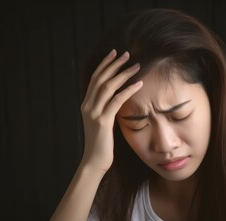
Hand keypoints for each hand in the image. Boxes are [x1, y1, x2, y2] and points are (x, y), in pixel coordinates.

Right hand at [81, 50, 141, 172]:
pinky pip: (117, 101)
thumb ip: (105, 109)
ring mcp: (94, 113)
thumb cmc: (101, 144)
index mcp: (86, 105)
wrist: (94, 161)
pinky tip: (139, 84)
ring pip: (108, 87)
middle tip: (127, 54)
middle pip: (101, 78)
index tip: (114, 54)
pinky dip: (128, 90)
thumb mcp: (100, 123)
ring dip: (123, 74)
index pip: (94, 79)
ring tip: (136, 65)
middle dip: (114, 64)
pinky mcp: (102, 121)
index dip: (104, 64)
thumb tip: (116, 98)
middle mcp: (88, 106)